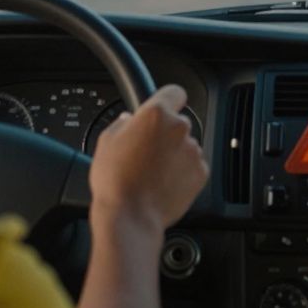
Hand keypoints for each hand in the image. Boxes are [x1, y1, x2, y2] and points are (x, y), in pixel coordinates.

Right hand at [88, 84, 209, 234]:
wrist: (131, 215)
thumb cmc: (115, 180)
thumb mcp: (106, 141)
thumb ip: (122, 123)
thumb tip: (129, 120)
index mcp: (156, 115)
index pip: (174, 92)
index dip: (168, 100)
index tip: (165, 107)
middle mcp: (179, 128)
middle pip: (178, 123)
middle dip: (166, 133)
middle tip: (147, 150)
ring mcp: (193, 151)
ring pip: (185, 146)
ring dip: (174, 154)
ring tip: (152, 172)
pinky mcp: (201, 172)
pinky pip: (192, 166)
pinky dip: (182, 172)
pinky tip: (164, 183)